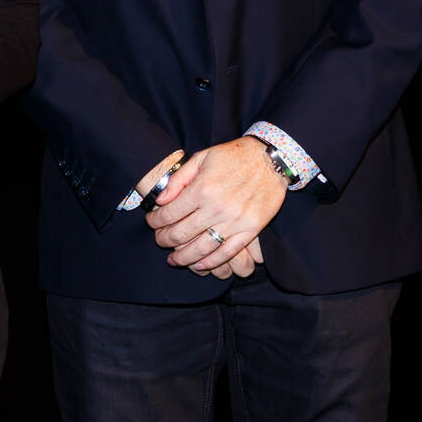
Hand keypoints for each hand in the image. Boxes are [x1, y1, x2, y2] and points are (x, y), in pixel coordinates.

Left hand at [146, 136, 285, 273]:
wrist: (270, 159)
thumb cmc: (233, 156)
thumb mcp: (201, 158)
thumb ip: (178, 179)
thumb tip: (160, 200)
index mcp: (202, 189)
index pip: (170, 214)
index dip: (155, 221)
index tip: (151, 222)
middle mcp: (216, 208)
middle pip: (182, 233)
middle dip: (164, 240)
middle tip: (159, 240)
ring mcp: (235, 221)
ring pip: (202, 248)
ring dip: (184, 257)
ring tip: (174, 259)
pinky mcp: (250, 229)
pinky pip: (228, 252)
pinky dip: (212, 262)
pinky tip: (200, 265)